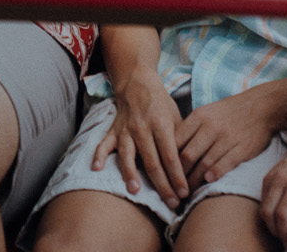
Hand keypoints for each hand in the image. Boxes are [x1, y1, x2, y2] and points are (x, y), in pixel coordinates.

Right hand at [90, 75, 187, 205]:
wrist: (137, 82)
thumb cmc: (161, 104)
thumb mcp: (176, 117)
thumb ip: (181, 140)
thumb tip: (190, 168)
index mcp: (161, 125)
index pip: (171, 157)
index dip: (178, 177)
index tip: (184, 193)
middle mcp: (142, 128)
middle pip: (152, 162)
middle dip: (162, 185)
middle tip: (171, 203)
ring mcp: (125, 130)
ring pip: (128, 156)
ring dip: (131, 174)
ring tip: (136, 191)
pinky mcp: (113, 130)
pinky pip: (104, 144)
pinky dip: (99, 156)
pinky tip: (96, 168)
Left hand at [175, 78, 286, 188]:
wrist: (261, 106)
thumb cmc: (229, 112)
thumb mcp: (206, 112)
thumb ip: (190, 128)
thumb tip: (171, 148)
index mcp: (199, 116)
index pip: (176, 140)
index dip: (168, 159)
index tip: (164, 172)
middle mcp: (210, 127)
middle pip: (187, 155)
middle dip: (179, 175)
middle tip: (174, 187)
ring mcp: (226, 138)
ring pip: (204, 163)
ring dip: (194, 180)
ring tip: (188, 191)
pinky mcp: (242, 148)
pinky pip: (225, 164)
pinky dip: (214, 174)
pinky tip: (207, 181)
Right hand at [260, 134, 286, 237]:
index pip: (283, 214)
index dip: (285, 232)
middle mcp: (280, 180)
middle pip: (268, 213)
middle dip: (275, 231)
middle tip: (286, 240)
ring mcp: (272, 177)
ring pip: (263, 207)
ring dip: (270, 222)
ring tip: (283, 231)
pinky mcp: (268, 177)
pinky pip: (263, 198)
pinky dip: (268, 211)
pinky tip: (279, 216)